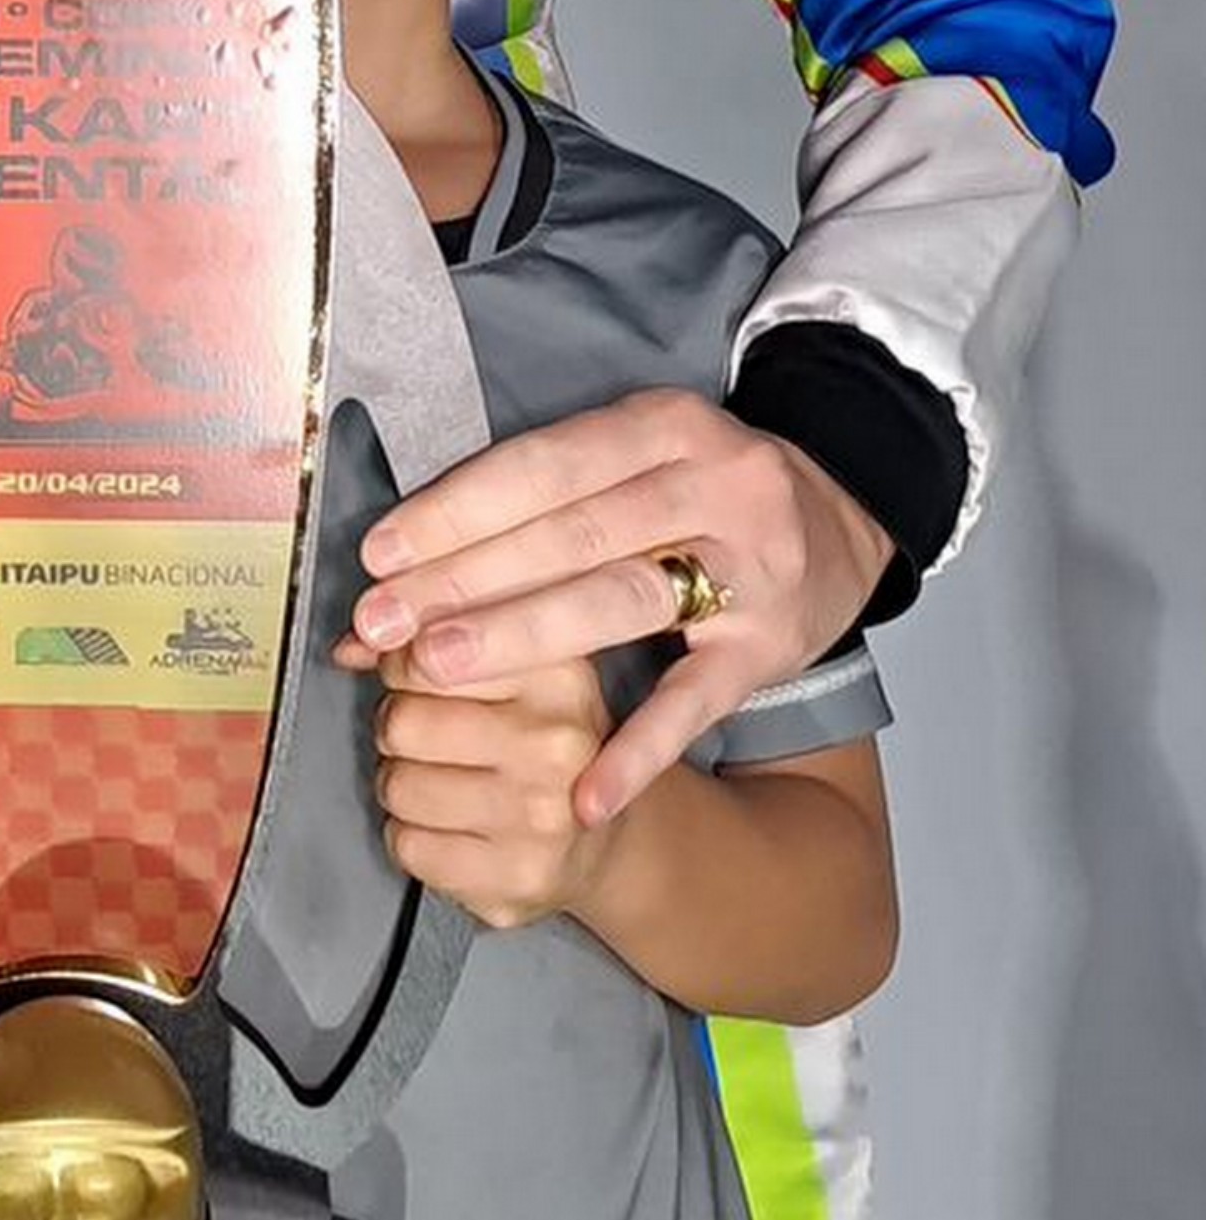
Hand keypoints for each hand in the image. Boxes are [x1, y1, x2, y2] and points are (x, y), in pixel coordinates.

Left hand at [351, 387, 882, 824]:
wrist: (841, 525)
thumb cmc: (694, 493)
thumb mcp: (632, 460)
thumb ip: (528, 499)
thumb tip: (397, 561)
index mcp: (666, 426)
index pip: (542, 466)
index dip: (455, 511)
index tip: (379, 555)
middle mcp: (716, 487)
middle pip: (569, 535)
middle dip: (464, 580)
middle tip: (380, 622)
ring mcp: (751, 570)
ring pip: (620, 602)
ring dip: (522, 635)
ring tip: (436, 667)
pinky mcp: (768, 648)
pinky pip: (695, 702)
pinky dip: (639, 750)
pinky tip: (583, 793)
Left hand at [370, 644, 619, 930]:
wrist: (595, 844)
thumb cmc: (537, 745)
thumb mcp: (507, 673)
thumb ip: (426, 638)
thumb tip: (352, 647)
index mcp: (557, 674)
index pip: (423, 653)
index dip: (403, 668)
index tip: (422, 678)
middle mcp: (558, 742)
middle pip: (402, 722)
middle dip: (400, 731)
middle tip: (438, 742)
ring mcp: (543, 815)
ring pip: (397, 786)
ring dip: (404, 787)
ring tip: (450, 784)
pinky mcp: (519, 875)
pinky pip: (407, 845)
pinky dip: (413, 838)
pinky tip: (456, 829)